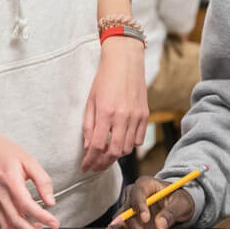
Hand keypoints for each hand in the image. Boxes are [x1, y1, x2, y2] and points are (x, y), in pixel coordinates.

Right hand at [0, 125, 60, 228]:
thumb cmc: (4, 152)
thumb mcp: (28, 160)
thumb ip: (42, 181)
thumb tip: (51, 201)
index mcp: (10, 181)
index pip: (26, 205)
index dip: (42, 217)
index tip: (55, 223)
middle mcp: (1, 195)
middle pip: (17, 223)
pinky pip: (5, 226)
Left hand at [81, 36, 148, 172]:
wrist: (125, 61)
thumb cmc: (104, 79)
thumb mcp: (90, 101)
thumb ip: (88, 125)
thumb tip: (88, 147)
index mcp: (105, 112)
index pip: (97, 146)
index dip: (90, 160)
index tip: (85, 167)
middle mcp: (122, 117)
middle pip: (114, 152)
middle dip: (102, 163)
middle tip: (94, 166)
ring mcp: (136, 117)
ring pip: (128, 148)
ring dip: (116, 155)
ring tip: (106, 155)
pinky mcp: (145, 115)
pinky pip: (138, 140)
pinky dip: (129, 145)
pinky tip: (121, 142)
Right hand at [100, 176, 193, 228]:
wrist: (177, 205)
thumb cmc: (179, 200)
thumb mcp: (181, 204)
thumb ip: (171, 213)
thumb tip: (161, 224)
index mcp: (146, 184)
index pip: (138, 192)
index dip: (140, 205)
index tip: (145, 218)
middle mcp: (134, 194)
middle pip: (127, 207)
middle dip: (131, 223)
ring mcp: (130, 207)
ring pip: (121, 218)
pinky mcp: (130, 220)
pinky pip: (121, 226)